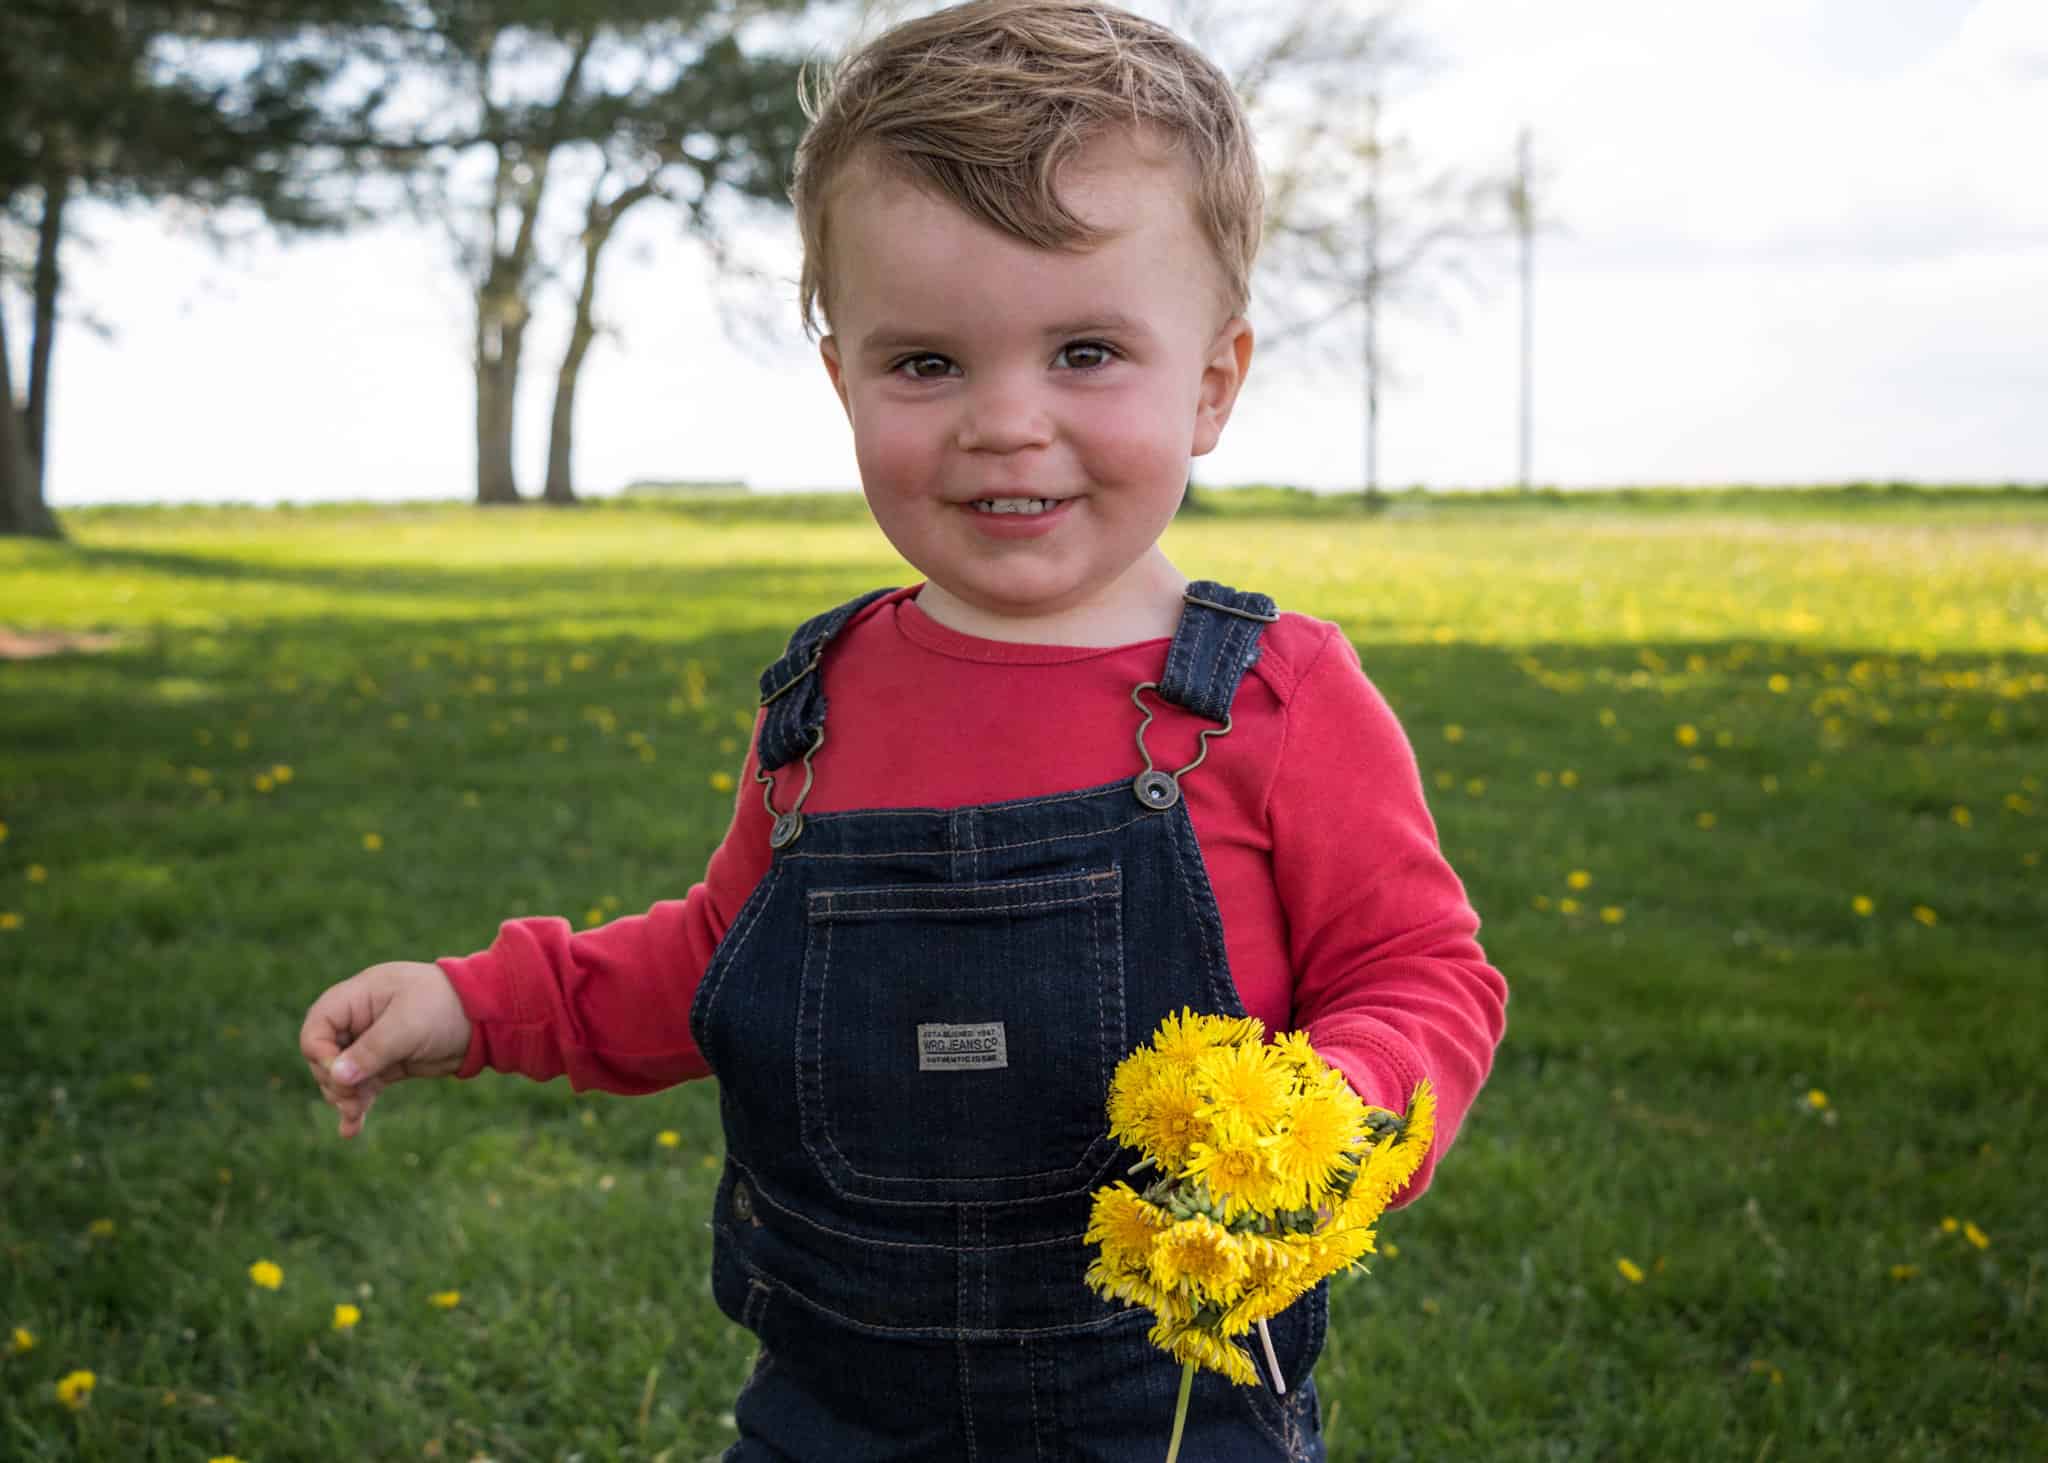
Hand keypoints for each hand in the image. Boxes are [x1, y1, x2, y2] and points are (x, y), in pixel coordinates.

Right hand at [299, 961, 471, 1137]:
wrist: (486, 1017)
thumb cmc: (445, 1007)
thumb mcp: (407, 1026)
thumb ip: (371, 1051)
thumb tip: (336, 1076)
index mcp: (358, 997)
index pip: (318, 1026)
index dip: (321, 1053)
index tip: (340, 1074)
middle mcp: (360, 1019)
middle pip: (326, 1055)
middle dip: (334, 1080)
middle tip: (351, 1098)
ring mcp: (373, 1043)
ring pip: (343, 1075)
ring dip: (344, 1096)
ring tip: (354, 1113)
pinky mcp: (388, 1064)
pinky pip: (363, 1086)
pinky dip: (357, 1105)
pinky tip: (350, 1130)